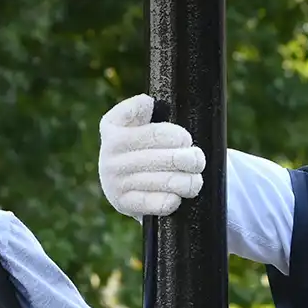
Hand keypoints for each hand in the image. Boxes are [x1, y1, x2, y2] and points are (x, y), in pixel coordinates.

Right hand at [100, 93, 205, 217]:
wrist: (120, 184)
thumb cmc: (136, 147)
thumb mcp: (132, 123)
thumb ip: (137, 110)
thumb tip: (147, 103)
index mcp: (113, 130)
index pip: (158, 133)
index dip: (179, 136)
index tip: (185, 140)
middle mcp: (110, 156)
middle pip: (169, 158)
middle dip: (191, 159)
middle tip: (198, 160)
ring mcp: (115, 182)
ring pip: (168, 181)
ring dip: (189, 181)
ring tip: (194, 180)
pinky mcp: (124, 204)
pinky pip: (160, 203)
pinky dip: (174, 199)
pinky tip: (177, 196)